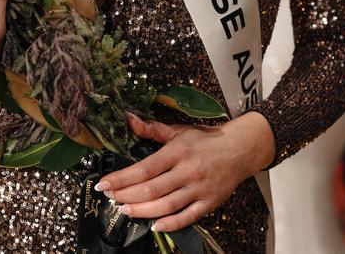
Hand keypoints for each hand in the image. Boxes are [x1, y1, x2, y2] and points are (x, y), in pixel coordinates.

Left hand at [94, 112, 274, 232]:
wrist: (240, 149)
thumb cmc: (205, 139)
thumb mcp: (178, 130)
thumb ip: (152, 129)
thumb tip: (129, 119)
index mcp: (178, 151)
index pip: (144, 168)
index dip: (121, 178)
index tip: (104, 184)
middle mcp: (188, 170)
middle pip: (152, 189)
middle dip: (126, 196)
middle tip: (110, 198)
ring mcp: (199, 188)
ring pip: (166, 205)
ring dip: (142, 211)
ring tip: (125, 210)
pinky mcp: (209, 203)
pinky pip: (188, 217)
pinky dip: (171, 224)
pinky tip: (155, 226)